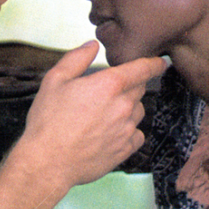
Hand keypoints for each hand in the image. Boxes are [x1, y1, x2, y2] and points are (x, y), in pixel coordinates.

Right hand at [18, 40, 164, 187]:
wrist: (48, 162)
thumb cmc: (48, 121)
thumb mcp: (55, 80)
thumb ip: (76, 58)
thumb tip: (92, 46)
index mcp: (109, 85)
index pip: (142, 68)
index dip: (154, 63)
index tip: (160, 62)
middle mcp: (123, 106)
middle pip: (140, 89)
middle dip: (130, 85)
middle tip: (108, 92)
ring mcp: (126, 129)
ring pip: (139, 111)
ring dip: (128, 108)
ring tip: (104, 114)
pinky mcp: (125, 150)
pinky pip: (137, 135)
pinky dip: (128, 131)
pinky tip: (111, 133)